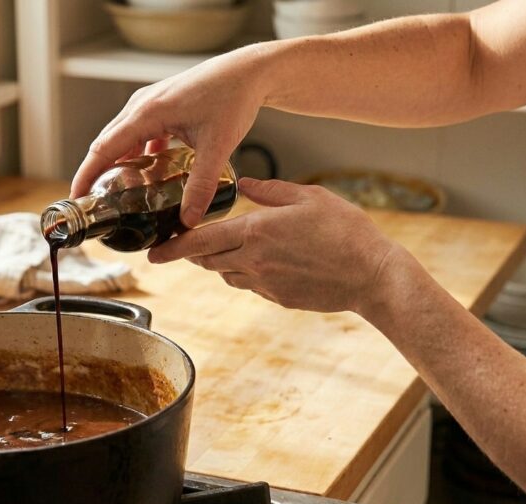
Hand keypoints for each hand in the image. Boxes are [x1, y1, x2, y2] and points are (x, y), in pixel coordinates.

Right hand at [71, 46, 270, 227]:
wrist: (248, 72)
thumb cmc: (233, 98)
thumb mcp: (218, 146)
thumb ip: (202, 185)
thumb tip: (188, 220)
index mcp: (147, 112)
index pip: (104, 148)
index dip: (86, 175)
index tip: (77, 199)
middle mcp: (141, 105)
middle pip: (106, 144)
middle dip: (95, 174)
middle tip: (92, 204)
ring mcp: (149, 104)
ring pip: (121, 139)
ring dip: (115, 164)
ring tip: (114, 194)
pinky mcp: (161, 106)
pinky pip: (138, 134)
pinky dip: (135, 155)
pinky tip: (146, 175)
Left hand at [147, 178, 401, 312]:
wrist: (373, 276)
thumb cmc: (346, 231)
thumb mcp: (308, 197)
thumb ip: (269, 191)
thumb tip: (244, 184)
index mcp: (256, 233)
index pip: (201, 242)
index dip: (172, 248)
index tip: (153, 254)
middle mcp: (254, 262)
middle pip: (207, 261)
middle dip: (191, 254)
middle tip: (181, 246)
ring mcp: (266, 284)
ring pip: (226, 275)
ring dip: (218, 263)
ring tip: (223, 249)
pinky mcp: (279, 298)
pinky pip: (250, 285)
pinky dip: (244, 274)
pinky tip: (259, 262)